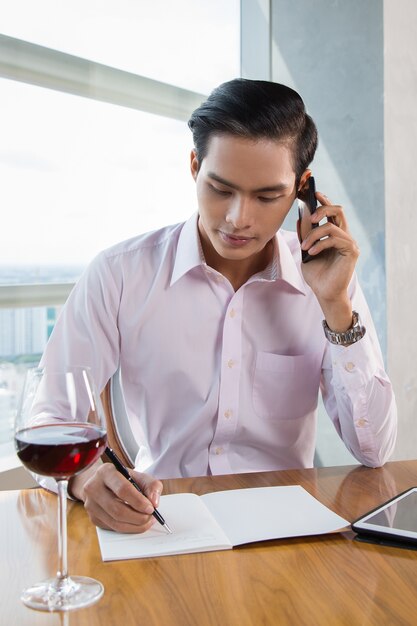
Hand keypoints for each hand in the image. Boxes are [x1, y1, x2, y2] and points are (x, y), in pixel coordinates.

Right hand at [70, 462, 162, 532]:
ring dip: (135, 525)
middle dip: (138, 517)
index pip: (122, 489)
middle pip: (118, 510)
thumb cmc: (123, 479)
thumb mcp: (138, 475)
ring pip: (115, 522)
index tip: (151, 508)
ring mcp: (90, 505)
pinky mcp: (93, 518)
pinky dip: (128, 528)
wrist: (102, 483)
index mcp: (106, 472)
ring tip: (146, 521)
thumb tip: (154, 502)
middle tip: (151, 517)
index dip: (138, 501)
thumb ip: (151, 485)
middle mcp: (93, 488)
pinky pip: (113, 528)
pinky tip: (136, 523)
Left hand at [298, 191, 359, 330]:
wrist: (324, 293)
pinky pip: (334, 238)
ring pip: (332, 225)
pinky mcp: (351, 251)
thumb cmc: (317, 274)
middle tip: (308, 218)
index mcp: (334, 233)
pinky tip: (311, 252)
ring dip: (314, 234)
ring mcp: (349, 242)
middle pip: (338, 210)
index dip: (323, 199)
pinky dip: (320, 243)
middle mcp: (344, 235)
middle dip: (322, 208)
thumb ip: (305, 235)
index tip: (310, 192)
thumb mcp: (306, 251)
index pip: (331, 211)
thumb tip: (300, 217)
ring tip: (305, 246)